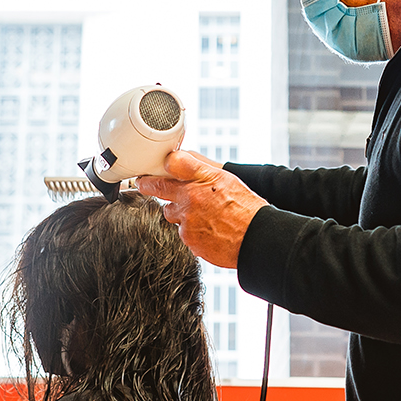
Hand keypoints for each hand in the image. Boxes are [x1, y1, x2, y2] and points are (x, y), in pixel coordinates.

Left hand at [137, 150, 266, 268]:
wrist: (257, 238)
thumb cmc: (247, 209)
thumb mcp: (227, 179)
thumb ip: (201, 169)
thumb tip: (181, 160)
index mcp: (200, 181)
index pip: (172, 164)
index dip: (161, 164)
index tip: (150, 166)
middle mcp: (190, 199)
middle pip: (160, 190)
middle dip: (149, 186)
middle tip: (142, 184)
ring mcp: (187, 222)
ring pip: (172, 214)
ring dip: (180, 213)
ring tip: (201, 215)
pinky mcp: (189, 240)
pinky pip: (183, 233)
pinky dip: (191, 232)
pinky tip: (208, 231)